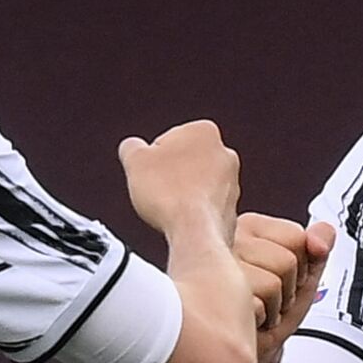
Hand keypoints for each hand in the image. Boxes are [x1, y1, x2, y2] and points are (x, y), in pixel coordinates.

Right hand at [118, 120, 240, 244]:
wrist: (194, 231)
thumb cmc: (170, 193)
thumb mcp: (134, 160)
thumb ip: (131, 146)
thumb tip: (131, 147)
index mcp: (204, 131)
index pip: (168, 139)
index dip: (152, 158)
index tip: (148, 172)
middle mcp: (225, 153)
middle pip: (185, 161)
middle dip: (170, 173)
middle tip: (156, 188)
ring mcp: (232, 182)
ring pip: (197, 183)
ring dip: (182, 192)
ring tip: (168, 205)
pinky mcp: (231, 207)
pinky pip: (205, 205)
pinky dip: (193, 210)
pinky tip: (181, 217)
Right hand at [234, 213, 335, 362]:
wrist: (243, 352)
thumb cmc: (267, 316)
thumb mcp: (302, 280)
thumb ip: (317, 250)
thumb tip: (325, 234)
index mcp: (249, 229)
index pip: (297, 236)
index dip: (301, 266)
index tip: (282, 278)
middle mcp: (230, 242)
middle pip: (288, 260)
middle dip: (289, 289)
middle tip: (270, 299)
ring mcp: (219, 267)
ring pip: (274, 282)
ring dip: (274, 307)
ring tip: (259, 310)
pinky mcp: (212, 293)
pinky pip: (259, 304)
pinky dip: (260, 320)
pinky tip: (247, 319)